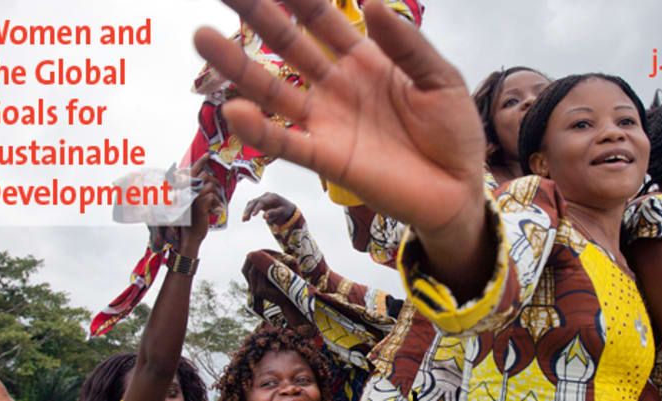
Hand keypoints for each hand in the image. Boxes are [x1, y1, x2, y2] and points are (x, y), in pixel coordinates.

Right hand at [178, 153, 222, 253]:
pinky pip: (213, 196)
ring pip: (211, 186)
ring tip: (213, 206)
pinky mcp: (199, 204)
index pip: (193, 171)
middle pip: (206, 177)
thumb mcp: (194, 202)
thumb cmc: (192, 218)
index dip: (201, 161)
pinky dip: (216, 204)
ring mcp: (192, 196)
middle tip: (215, 195)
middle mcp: (186, 190)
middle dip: (214, 184)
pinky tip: (213, 211)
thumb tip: (208, 178)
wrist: (190, 235)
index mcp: (184, 188)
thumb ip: (198, 190)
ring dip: (215, 196)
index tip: (208, 154)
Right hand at [193, 0, 484, 234]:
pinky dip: (260, 129)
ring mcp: (327, 121)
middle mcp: (336, 85)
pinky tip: (235, 110)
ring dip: (238, 66)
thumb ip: (407, 44)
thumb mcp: (440, 78)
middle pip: (288, 43)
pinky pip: (286, 142)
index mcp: (364, 58)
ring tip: (202, 38)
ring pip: (273, 88)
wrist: (459, 190)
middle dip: (257, 14)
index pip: (322, 17)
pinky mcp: (326, 158)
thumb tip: (372, 2)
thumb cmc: (453, 131)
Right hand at [242, 192, 296, 225]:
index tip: (253, 216)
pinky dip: (248, 211)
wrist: (288, 208)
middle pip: (255, 201)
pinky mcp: (260, 201)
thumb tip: (264, 216)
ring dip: (247, 211)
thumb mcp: (282, 212)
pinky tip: (246, 219)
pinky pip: (252, 205)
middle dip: (249, 210)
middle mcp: (266, 195)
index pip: (262, 202)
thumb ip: (273, 213)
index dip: (257, 208)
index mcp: (273, 197)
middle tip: (244, 219)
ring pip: (252, 203)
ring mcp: (263, 197)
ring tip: (244, 220)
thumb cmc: (286, 210)